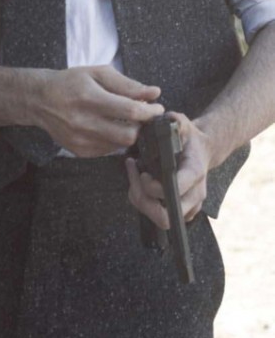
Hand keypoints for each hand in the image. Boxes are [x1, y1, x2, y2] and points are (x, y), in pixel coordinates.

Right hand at [27, 66, 162, 156]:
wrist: (39, 99)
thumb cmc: (70, 82)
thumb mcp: (97, 73)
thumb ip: (127, 84)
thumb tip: (153, 93)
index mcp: (89, 98)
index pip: (129, 110)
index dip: (149, 111)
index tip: (157, 108)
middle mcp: (83, 122)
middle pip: (128, 135)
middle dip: (141, 127)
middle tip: (142, 116)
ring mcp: (80, 140)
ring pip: (120, 145)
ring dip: (128, 133)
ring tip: (124, 119)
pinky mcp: (79, 151)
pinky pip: (108, 150)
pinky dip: (114, 139)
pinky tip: (108, 127)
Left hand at [125, 111, 212, 227]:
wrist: (202, 151)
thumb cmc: (189, 138)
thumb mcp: (183, 124)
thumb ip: (176, 121)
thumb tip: (170, 118)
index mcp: (195, 172)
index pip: (176, 189)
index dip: (155, 187)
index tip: (142, 173)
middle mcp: (195, 194)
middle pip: (166, 214)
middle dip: (143, 199)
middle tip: (135, 177)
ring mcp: (190, 205)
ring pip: (161, 219)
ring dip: (141, 200)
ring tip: (134, 175)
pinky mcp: (183, 212)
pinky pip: (160, 217)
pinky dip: (145, 203)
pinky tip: (140, 183)